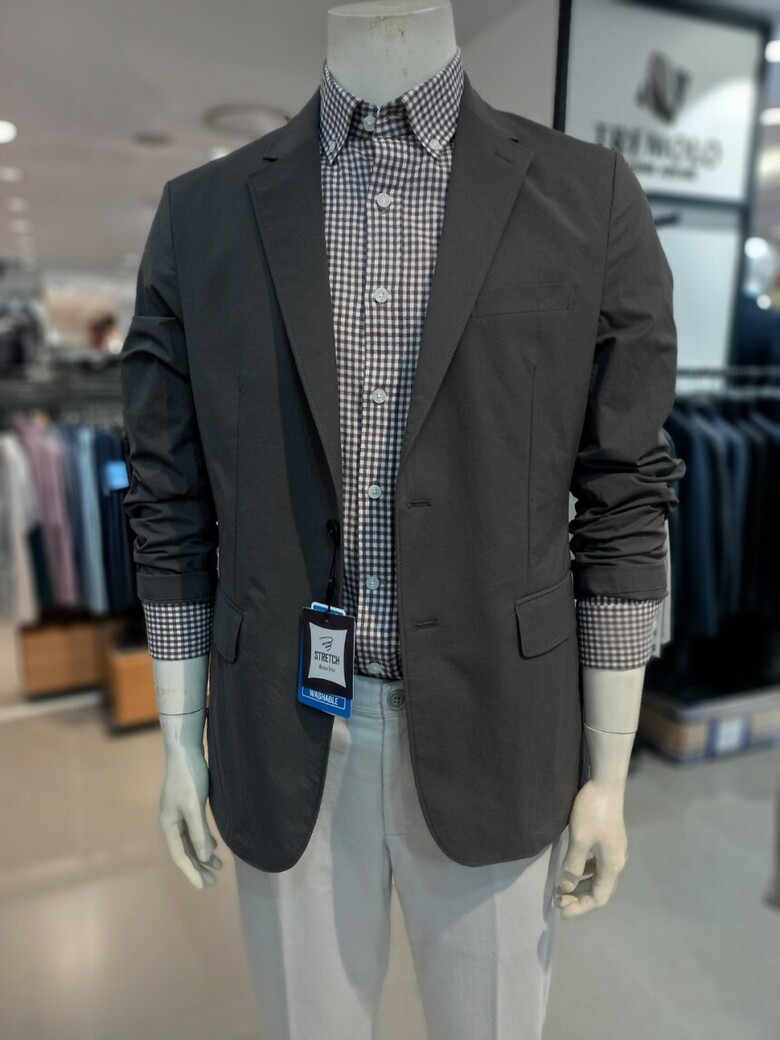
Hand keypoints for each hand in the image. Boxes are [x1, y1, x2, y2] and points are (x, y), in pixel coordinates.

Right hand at [159, 742, 222, 888]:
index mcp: (169, 824)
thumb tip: (203, 857)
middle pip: (185, 851)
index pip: (180, 855)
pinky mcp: (188, 805)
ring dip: (202, 855)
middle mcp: (171, 822)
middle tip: (213, 882)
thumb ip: (198, 832)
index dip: (191, 872)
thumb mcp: (194, 807)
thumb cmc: (189, 778)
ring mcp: (179, 814)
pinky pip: (194, 830)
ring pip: (191, 841)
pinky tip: (213, 848)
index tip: (204, 886)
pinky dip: (203, 841)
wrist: (186, 751)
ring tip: (217, 868)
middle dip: (198, 867)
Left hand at [555, 779, 627, 917]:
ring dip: (581, 886)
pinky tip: (572, 869)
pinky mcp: (609, 841)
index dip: (580, 908)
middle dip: (579, 899)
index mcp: (612, 865)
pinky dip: (584, 872)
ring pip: (598, 878)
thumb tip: (566, 889)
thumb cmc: (592, 812)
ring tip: (562, 889)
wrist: (606, 785)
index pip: (598, 898)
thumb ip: (573, 866)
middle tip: (558, 901)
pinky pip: (597, 866)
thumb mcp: (579, 839)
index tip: (561, 911)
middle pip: (599, 890)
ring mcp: (615, 851)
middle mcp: (617, 862)